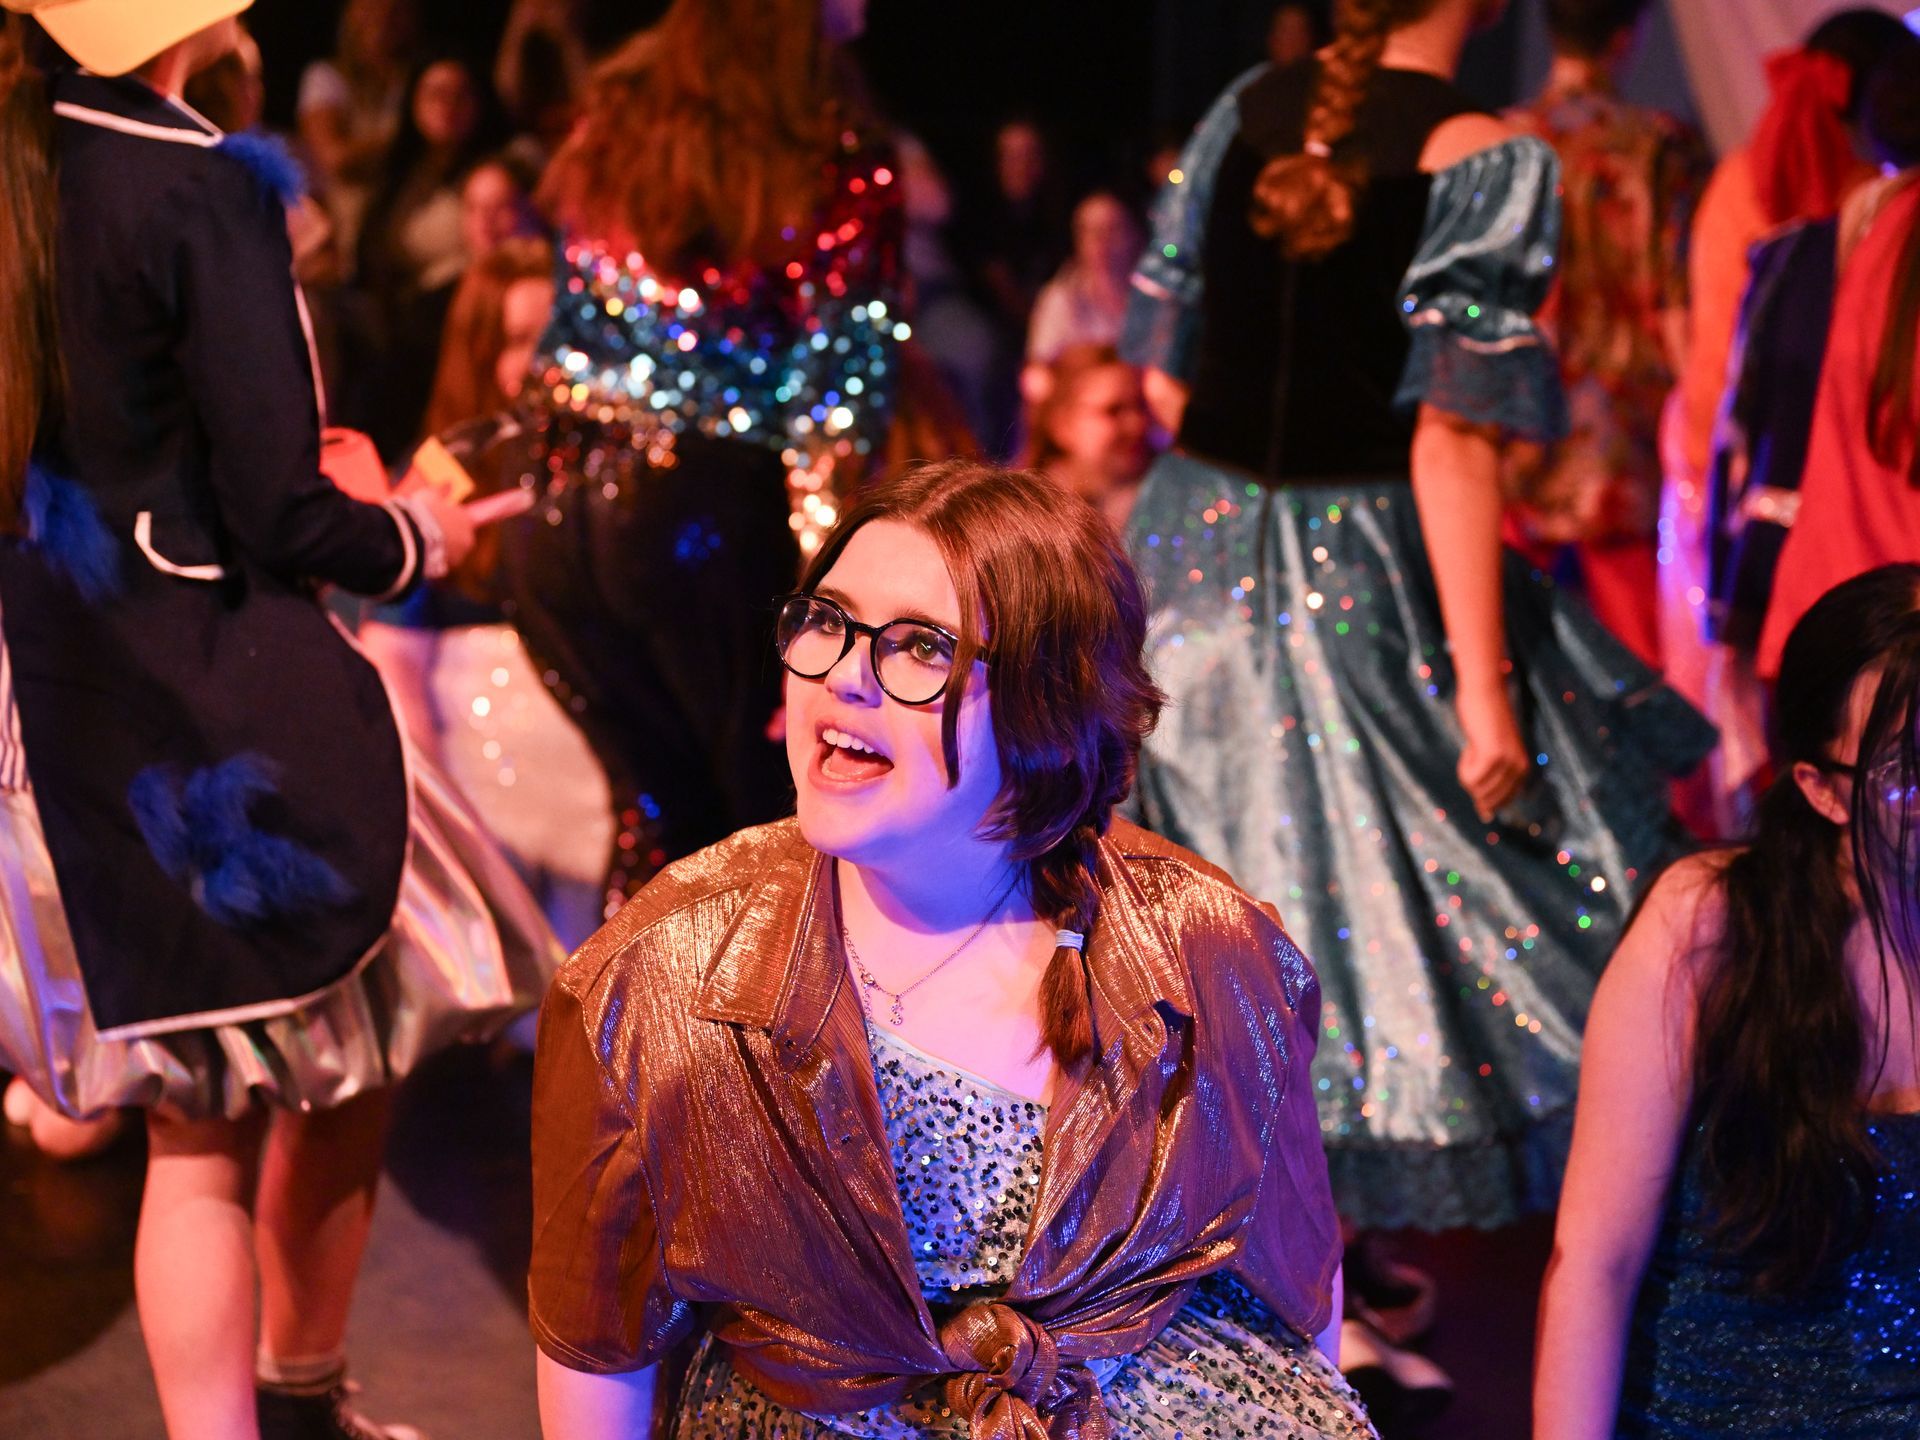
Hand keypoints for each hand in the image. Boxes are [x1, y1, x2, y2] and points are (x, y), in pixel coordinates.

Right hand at [415, 488, 476, 571]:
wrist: (409, 537)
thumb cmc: (420, 512)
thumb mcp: (429, 495)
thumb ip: (441, 490)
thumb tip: (449, 483)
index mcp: (467, 520)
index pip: (466, 520)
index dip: (452, 519)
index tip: (440, 518)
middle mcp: (467, 540)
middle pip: (459, 538)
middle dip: (446, 535)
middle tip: (427, 529)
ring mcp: (457, 557)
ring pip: (450, 552)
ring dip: (439, 548)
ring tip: (420, 542)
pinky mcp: (445, 570)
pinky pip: (439, 564)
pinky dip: (432, 560)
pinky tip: (418, 554)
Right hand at [1454, 680, 1528, 821]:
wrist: (1485, 692)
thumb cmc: (1484, 720)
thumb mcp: (1490, 753)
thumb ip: (1491, 780)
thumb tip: (1485, 815)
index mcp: (1523, 769)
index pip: (1504, 801)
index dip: (1486, 800)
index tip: (1480, 797)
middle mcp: (1519, 769)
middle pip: (1487, 798)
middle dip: (1473, 782)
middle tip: (1473, 755)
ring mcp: (1507, 763)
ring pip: (1476, 788)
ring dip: (1467, 771)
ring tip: (1473, 747)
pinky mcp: (1492, 757)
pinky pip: (1469, 778)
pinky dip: (1464, 765)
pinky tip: (1471, 745)